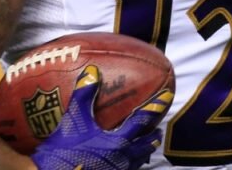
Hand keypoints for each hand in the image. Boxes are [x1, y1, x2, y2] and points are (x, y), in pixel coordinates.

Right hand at [31, 65, 172, 169]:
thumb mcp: (73, 120)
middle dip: (153, 136)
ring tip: (145, 147)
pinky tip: (122, 164)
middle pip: (145, 146)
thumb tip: (92, 71)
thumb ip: (84, 95)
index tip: (167, 97)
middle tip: (159, 129)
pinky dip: (130, 165)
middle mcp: (123, 159)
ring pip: (137, 162)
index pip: (142, 120)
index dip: (155, 106)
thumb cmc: (64, 153)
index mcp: (118, 141)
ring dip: (143, 152)